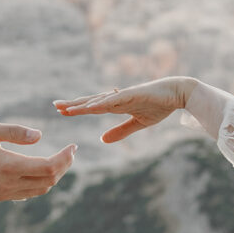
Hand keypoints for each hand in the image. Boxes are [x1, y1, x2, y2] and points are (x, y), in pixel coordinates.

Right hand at [0, 121, 76, 199]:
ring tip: (59, 160)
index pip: (49, 167)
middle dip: (63, 167)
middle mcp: (8, 184)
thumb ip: (14, 132)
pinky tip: (39, 170)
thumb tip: (39, 135)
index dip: (65, 158)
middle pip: (49, 181)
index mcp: (8, 166)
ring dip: (53, 176)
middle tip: (69, 152)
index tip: (73, 146)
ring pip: (40, 190)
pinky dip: (40, 183)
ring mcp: (4, 193)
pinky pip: (28, 193)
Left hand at [53, 76, 190, 142]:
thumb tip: (102, 140)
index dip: (77, 108)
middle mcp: (117, 98)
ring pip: (99, 101)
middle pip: (91, 101)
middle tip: (55, 105)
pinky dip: (102, 103)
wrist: (178, 93)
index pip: (93, 107)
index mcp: (117, 104)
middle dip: (73, 104)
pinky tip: (91, 106)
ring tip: (67, 108)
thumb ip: (120, 131)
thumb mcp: (138, 124)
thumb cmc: (160, 105)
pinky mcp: (133, 95)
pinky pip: (114, 100)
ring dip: (83, 104)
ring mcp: (124, 95)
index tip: (62, 111)